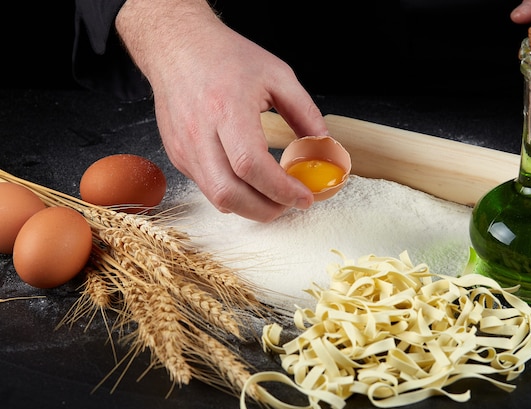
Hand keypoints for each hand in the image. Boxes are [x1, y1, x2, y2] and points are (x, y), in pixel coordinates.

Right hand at [115, 0, 327, 221]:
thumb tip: (322, 145)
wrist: (177, 47)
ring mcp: (184, 149)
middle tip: (291, 203)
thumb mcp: (277, 75)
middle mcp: (199, 133)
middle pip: (230, 193)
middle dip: (266, 210)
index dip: (281, 189)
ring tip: (274, 196)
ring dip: (250, 207)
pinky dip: (234, 194)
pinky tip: (250, 182)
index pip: (251, 165)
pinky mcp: (178, 157)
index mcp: (227, 109)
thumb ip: (304, 111)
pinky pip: (208, 188)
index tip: (305, 196)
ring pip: (217, 198)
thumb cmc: (226, 57)